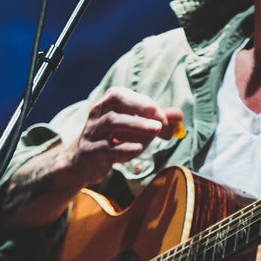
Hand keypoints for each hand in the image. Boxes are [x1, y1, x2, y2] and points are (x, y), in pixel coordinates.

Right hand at [67, 87, 182, 187]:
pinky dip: (124, 148)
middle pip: (117, 101)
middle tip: (161, 122)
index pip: (126, 95)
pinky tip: (139, 149)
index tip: (165, 118)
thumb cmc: (111, 140)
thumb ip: (155, 120)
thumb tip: (179, 115)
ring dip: (137, 125)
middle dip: (141, 108)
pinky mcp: (90, 152)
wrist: (81, 164)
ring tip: (156, 131)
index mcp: (107, 103)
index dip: (147, 104)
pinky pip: (106, 147)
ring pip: (112, 122)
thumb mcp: (133, 129)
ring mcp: (91, 132)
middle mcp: (97, 114)